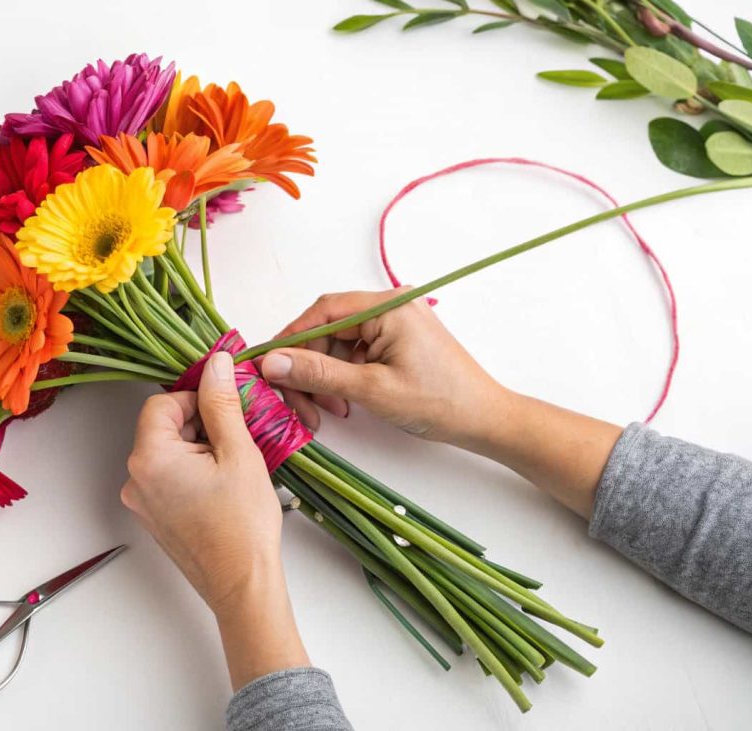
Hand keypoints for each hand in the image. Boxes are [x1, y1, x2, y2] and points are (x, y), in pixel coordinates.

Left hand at [122, 351, 309, 688]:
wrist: (242, 586)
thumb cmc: (243, 526)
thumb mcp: (238, 452)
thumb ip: (222, 404)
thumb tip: (216, 364)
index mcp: (149, 459)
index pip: (163, 403)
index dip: (196, 399)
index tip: (226, 408)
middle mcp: (135, 480)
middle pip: (163, 427)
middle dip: (200, 424)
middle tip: (237, 437)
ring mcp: (142, 502)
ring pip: (168, 453)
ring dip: (200, 447)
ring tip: (234, 465)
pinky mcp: (154, 518)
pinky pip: (169, 478)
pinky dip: (194, 471)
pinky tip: (224, 484)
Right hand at [259, 289, 505, 446]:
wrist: (484, 419)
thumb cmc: (437, 402)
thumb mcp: (371, 389)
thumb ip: (319, 373)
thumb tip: (272, 362)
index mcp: (387, 307)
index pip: (323, 312)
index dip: (290, 339)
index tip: (266, 365)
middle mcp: (389, 306)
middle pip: (327, 330)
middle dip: (309, 367)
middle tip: (298, 402)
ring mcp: (393, 323)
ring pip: (337, 345)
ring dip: (324, 377)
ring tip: (328, 410)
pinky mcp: (395, 340)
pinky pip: (354, 353)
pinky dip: (341, 378)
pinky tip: (343, 403)